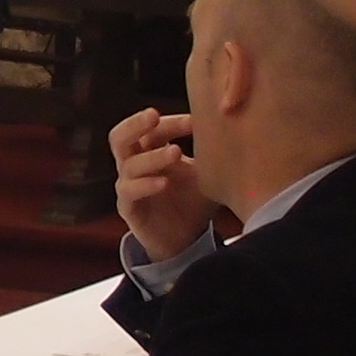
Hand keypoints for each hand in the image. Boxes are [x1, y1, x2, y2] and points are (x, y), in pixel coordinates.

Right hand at [111, 106, 213, 265]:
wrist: (185, 240)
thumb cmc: (192, 201)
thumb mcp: (204, 174)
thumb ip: (209, 153)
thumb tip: (235, 127)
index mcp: (149, 152)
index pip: (152, 129)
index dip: (171, 122)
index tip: (196, 120)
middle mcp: (133, 165)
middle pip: (120, 137)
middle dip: (135, 124)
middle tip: (153, 115)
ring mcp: (128, 186)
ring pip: (128, 165)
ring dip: (152, 156)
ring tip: (176, 152)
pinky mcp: (128, 209)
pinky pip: (129, 192)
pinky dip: (145, 185)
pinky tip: (164, 182)